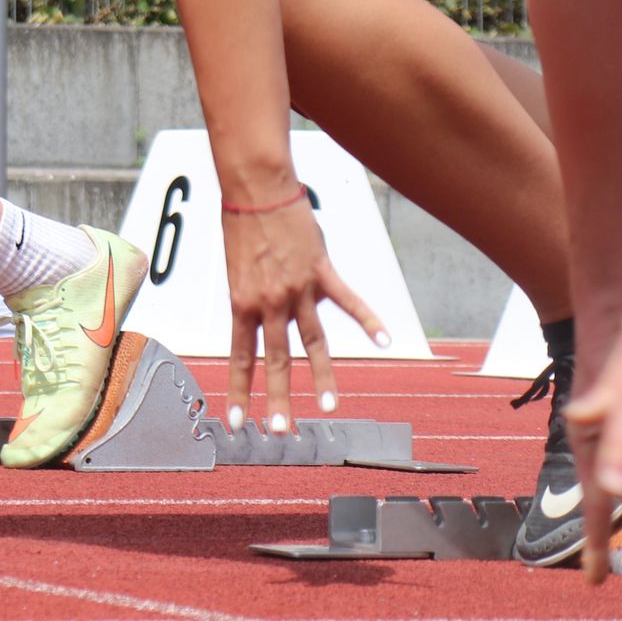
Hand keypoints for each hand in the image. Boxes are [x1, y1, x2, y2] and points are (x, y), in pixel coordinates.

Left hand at [222, 199, 388, 434]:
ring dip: (321, 376)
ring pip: (313, 341)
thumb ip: (252, 299)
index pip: (239, 358)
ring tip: (328, 406)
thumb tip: (261, 319)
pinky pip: (349, 302)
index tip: (236, 422)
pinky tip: (385, 340)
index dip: (238, 391)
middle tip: (280, 431)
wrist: (255, 189)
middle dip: (278, 398)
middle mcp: (269, 303)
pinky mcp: (321, 272)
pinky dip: (369, 320)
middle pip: (276, 359)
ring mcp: (297, 290)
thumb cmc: (241, 225)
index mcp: (242, 304)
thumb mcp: (236, 269)